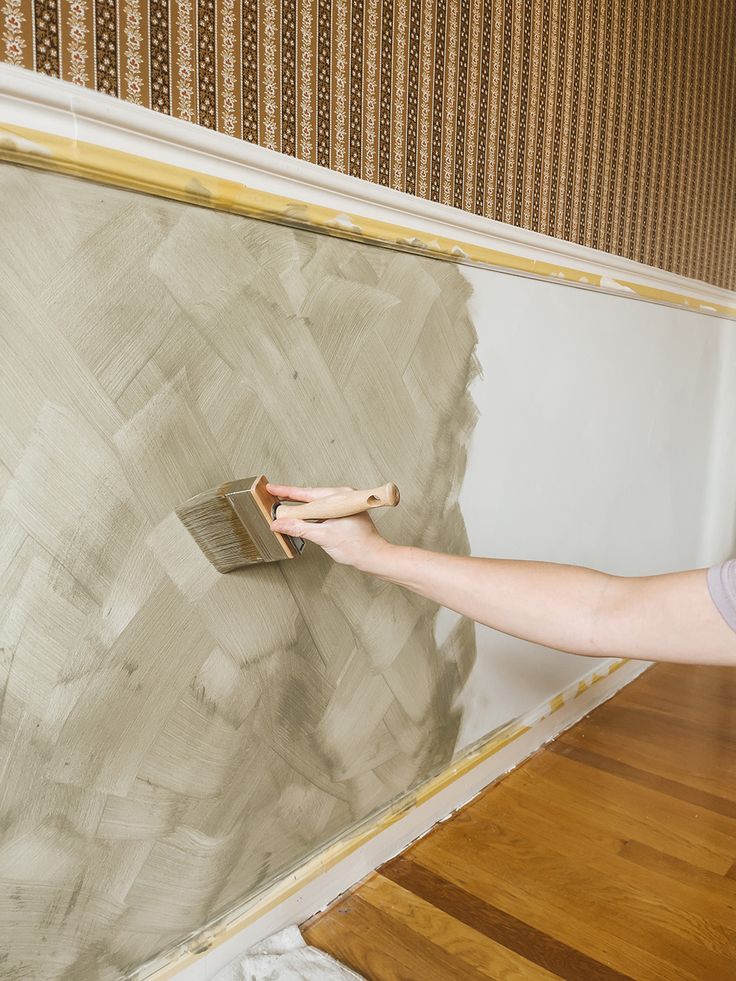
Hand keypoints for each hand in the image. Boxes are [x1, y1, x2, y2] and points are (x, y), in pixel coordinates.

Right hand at [267, 483, 390, 569]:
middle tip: (273, 495)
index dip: (286, 492)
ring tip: (283, 504)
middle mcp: (343, 496)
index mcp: (339, 497)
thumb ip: (299, 528)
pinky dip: (310, 511)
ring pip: (316, 501)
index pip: (306, 493)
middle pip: (310, 495)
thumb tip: (279, 524)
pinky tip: (300, 514)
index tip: (271, 488)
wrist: (373, 556)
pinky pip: (322, 507)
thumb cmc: (357, 546)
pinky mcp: (344, 511)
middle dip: (290, 496)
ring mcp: (344, 503)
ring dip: (300, 504)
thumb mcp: (323, 537)